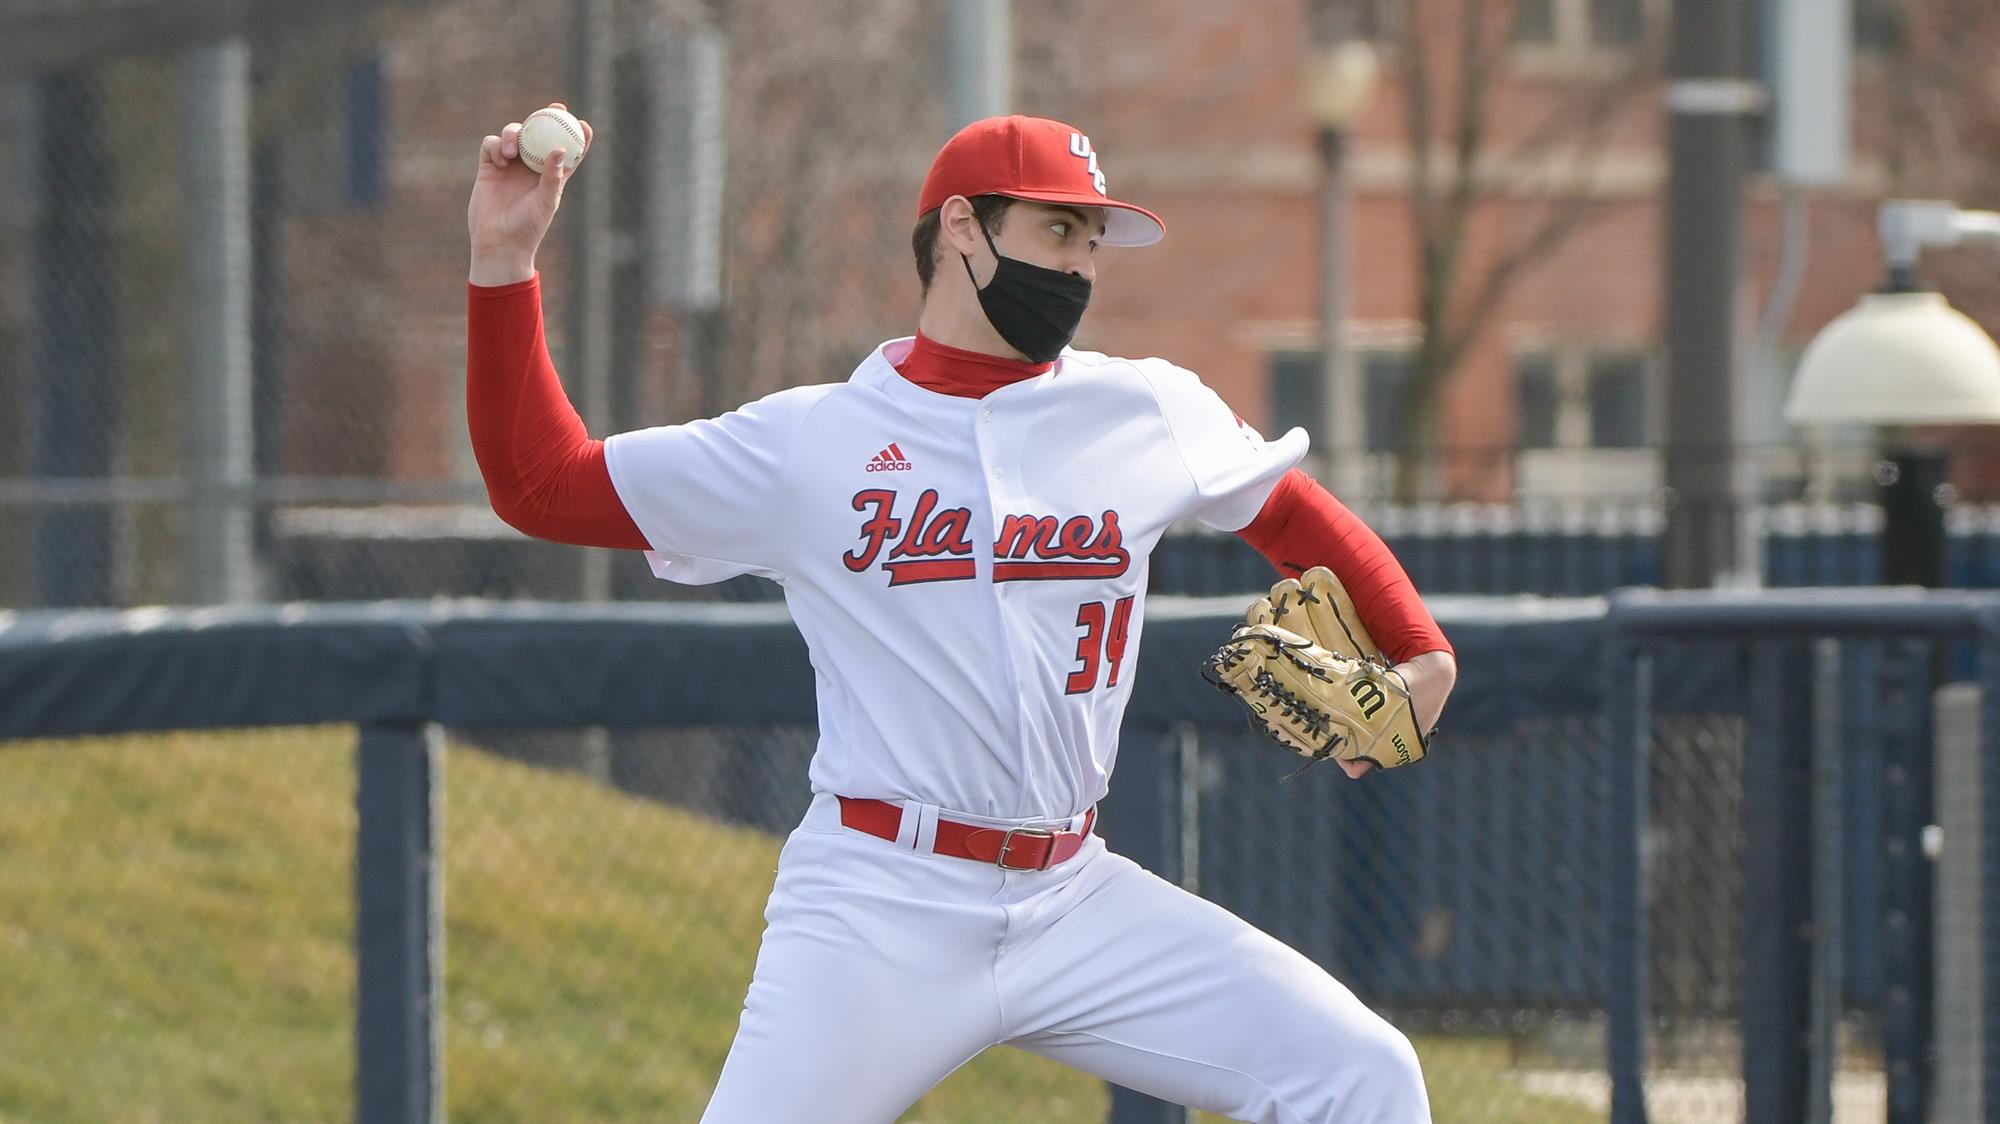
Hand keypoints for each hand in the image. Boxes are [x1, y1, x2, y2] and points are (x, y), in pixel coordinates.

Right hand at [467, 103, 592, 285]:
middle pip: (539, 133)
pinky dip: (495, 145)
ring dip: (513, 133)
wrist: (499, 241)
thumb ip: (553, 175)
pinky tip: (499, 158)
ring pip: (514, 134)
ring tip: (512, 150)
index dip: (576, 135)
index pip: (566, 150)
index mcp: (551, 175)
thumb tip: (560, 148)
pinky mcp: (489, 166)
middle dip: (547, 117)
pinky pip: (491, 144)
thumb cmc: (528, 226)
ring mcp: (509, 165)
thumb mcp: (546, 201)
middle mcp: (530, 166)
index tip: (583, 124)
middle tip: (555, 108)